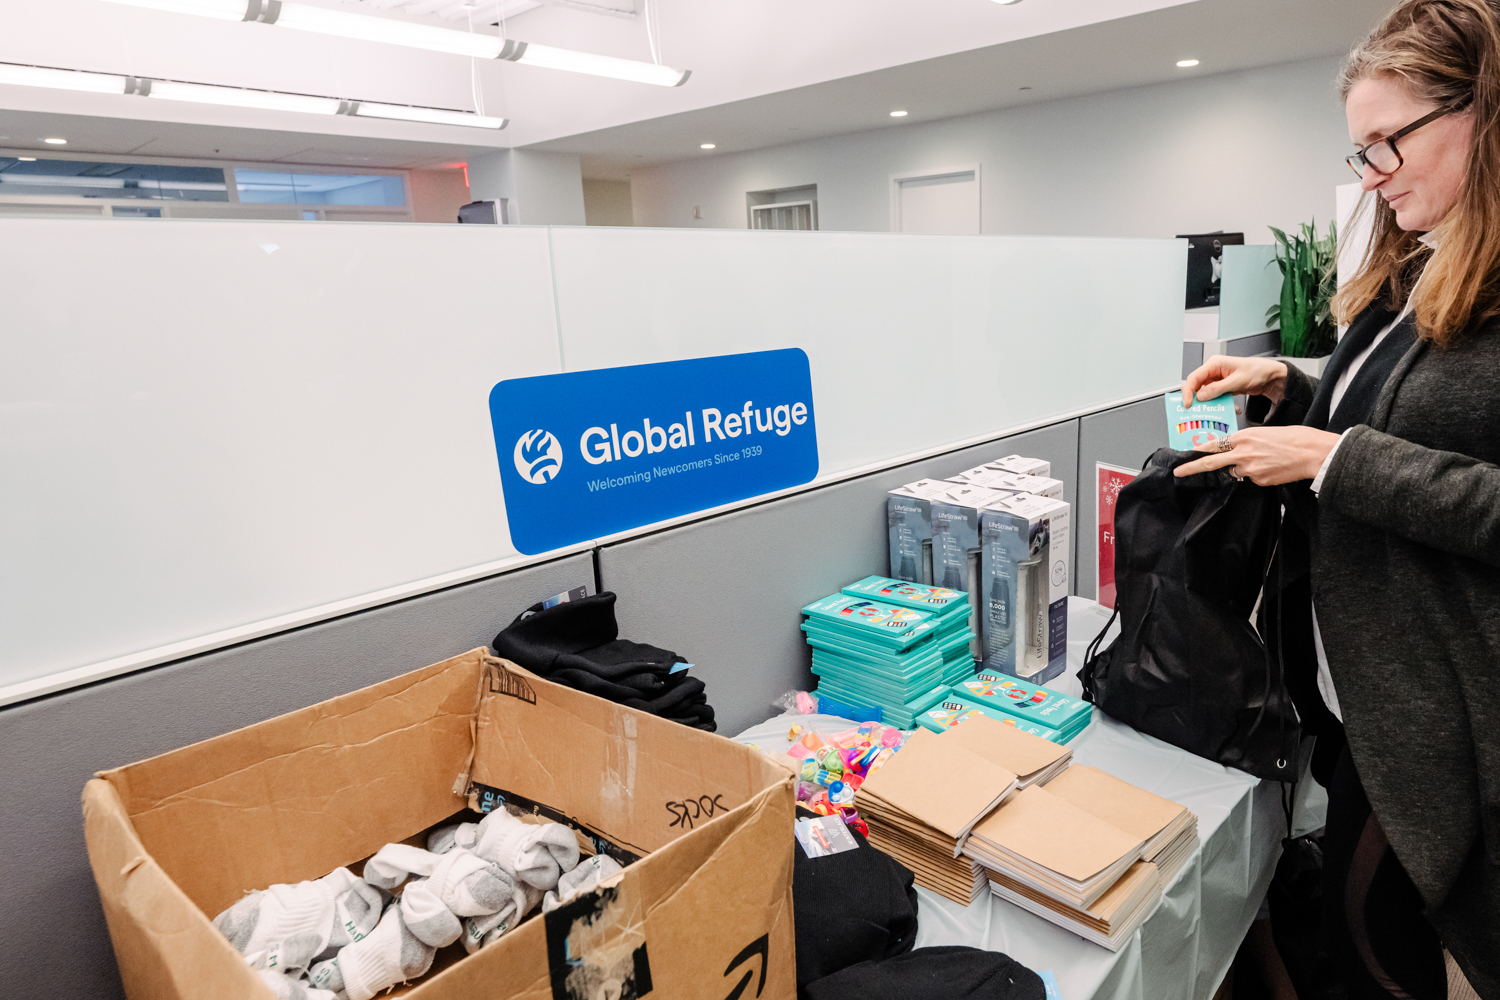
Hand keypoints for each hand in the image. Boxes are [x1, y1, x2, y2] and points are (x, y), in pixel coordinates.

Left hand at [1173, 426, 1342, 485]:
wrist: (1312, 453)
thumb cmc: (1294, 439)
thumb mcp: (1264, 433)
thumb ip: (1245, 442)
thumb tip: (1234, 452)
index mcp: (1244, 437)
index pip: (1213, 445)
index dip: (1198, 451)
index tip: (1184, 456)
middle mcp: (1243, 453)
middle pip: (1211, 463)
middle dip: (1192, 468)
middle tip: (1178, 472)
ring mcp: (1250, 469)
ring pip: (1236, 471)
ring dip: (1243, 468)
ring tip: (1265, 459)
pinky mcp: (1259, 480)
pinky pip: (1252, 479)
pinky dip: (1258, 474)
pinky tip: (1272, 467)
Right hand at [1181, 356, 1288, 409]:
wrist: (1270, 376)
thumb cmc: (1257, 371)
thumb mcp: (1237, 381)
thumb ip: (1218, 389)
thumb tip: (1200, 396)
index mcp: (1214, 364)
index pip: (1194, 377)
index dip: (1188, 391)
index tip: (1188, 404)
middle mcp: (1213, 371)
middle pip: (1196, 386)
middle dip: (1197, 399)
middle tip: (1197, 410)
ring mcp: (1217, 380)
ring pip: (1205, 394)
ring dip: (1211, 404)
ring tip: (1217, 410)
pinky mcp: (1222, 387)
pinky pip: (1215, 398)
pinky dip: (1220, 404)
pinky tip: (1230, 407)